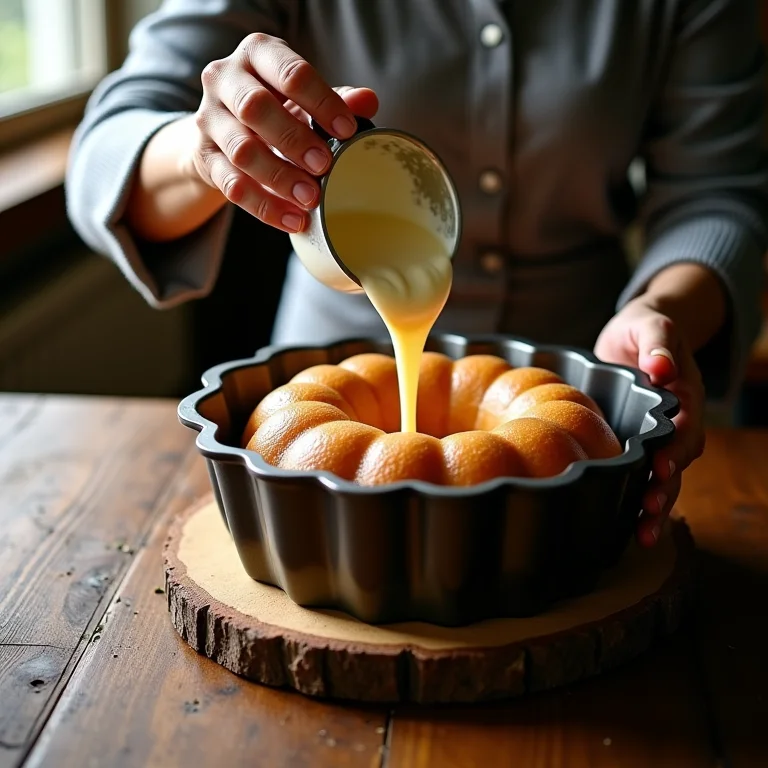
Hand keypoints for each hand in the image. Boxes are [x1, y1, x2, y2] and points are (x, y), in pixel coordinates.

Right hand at [189, 33, 377, 232]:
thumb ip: (338, 99)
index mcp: (257, 54)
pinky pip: (232, 186)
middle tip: (325, 166)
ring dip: (280, 177)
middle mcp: (224, 78)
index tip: (347, 131)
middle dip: (293, 140)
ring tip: (311, 198)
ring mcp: (208, 119)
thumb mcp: (305, 98)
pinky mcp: (203, 157)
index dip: (321, 102)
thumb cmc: (276, 107)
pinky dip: (265, 206)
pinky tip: (293, 219)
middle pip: (255, 108)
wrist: (223, 131)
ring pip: (242, 150)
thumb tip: (368, 101)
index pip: (290, 72)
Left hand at [594, 295, 705, 546]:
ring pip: (665, 478)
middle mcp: (677, 424)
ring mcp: (660, 438)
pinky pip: (643, 475)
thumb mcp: (652, 325)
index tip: (662, 466)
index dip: (675, 449)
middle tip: (649, 508)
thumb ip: (657, 344)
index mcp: (683, 397)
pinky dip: (636, 501)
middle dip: (666, 488)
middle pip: (679, 462)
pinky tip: (627, 527)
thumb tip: (660, 367)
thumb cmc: (645, 329)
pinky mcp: (639, 445)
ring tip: (643, 533)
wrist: (638, 335)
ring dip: (656, 506)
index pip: (685, 428)